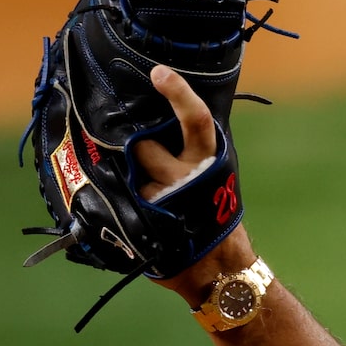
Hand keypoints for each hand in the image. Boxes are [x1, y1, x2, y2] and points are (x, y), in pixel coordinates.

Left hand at [133, 64, 254, 297]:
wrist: (219, 273)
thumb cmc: (215, 220)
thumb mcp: (216, 180)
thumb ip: (194, 153)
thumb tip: (163, 124)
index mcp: (209, 161)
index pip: (196, 119)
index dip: (178, 94)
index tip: (158, 73)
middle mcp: (188, 175)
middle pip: (145, 145)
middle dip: (139, 150)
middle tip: (144, 162)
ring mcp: (165, 198)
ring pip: (133, 174)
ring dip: (135, 183)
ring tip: (151, 203)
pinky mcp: (147, 219)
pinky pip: (126, 200)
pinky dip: (128, 207)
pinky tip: (142, 220)